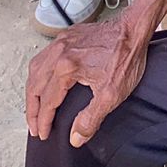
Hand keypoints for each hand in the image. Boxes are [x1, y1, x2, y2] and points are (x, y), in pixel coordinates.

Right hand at [26, 12, 150, 145]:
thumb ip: (91, 119)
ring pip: (35, 69)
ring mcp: (61, 42)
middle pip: (35, 86)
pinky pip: (44, 56)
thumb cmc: (125, 57)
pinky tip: (42, 79)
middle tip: (33, 126)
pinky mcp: (66, 36)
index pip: (47, 101)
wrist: (133, 29)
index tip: (42, 134)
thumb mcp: (111, 95)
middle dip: (32, 110)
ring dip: (32, 91)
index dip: (43, 121)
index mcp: (66, 67)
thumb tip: (76, 137)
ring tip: (34, 106)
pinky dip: (38, 73)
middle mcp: (59, 52)